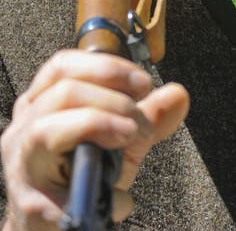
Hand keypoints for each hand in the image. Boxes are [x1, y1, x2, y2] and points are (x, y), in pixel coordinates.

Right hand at [0, 49, 188, 228]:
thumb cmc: (81, 182)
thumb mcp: (119, 142)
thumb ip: (148, 116)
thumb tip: (178, 94)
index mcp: (41, 104)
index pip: (64, 66)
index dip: (106, 67)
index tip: (143, 84)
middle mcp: (24, 129)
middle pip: (64, 91)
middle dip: (114, 101)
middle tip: (141, 124)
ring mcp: (22, 166)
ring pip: (49, 128)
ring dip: (100, 127)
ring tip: (129, 139)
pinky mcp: (30, 205)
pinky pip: (63, 187)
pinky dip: (101, 191)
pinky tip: (120, 198)